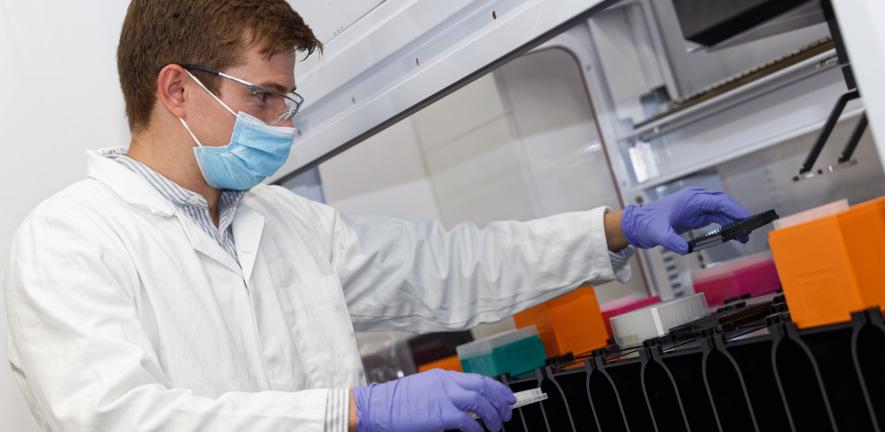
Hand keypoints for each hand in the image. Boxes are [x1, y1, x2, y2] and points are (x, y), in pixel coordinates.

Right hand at [352, 369, 515, 431]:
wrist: (376, 407)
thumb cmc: (395, 403)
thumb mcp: (423, 389)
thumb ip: (443, 393)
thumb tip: (461, 404)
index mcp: (443, 377)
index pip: (478, 379)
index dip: (496, 388)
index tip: (506, 396)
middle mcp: (447, 383)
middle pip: (484, 387)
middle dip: (500, 400)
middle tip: (507, 412)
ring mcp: (444, 397)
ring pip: (480, 402)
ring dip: (493, 415)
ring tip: (496, 426)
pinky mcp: (441, 414)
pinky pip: (468, 421)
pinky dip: (477, 429)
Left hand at [621, 187, 750, 253]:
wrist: (638, 224)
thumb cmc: (647, 223)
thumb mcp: (658, 233)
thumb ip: (671, 241)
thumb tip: (684, 249)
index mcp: (690, 199)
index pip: (719, 201)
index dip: (734, 210)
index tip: (746, 219)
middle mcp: (695, 200)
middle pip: (724, 204)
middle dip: (738, 215)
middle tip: (749, 230)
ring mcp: (696, 207)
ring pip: (721, 211)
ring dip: (734, 222)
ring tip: (743, 237)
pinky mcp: (695, 215)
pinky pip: (715, 217)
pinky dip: (726, 225)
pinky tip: (732, 235)